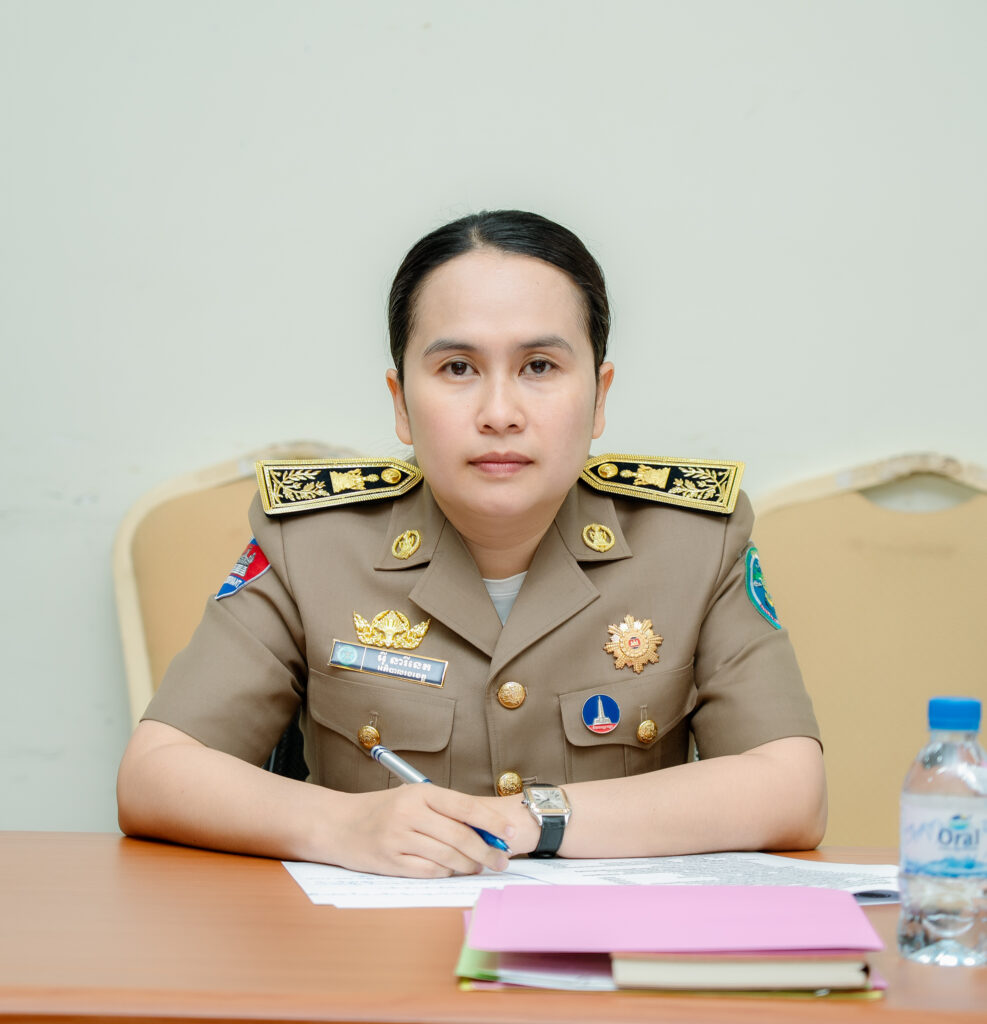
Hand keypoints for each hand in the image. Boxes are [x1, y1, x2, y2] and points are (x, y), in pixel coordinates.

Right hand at [326, 784, 515, 877]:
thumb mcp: (412, 798)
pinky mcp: (391, 862)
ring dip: (469, 866)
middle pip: (461, 836)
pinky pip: (429, 872)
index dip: (492, 822)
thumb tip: (485, 828)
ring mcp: (399, 838)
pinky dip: (446, 874)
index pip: (466, 807)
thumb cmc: (382, 810)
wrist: (338, 824)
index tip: (510, 834)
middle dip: (487, 852)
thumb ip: (445, 810)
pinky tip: (453, 872)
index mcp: (420, 793)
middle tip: (501, 861)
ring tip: (479, 867)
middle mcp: (410, 813)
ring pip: (448, 857)